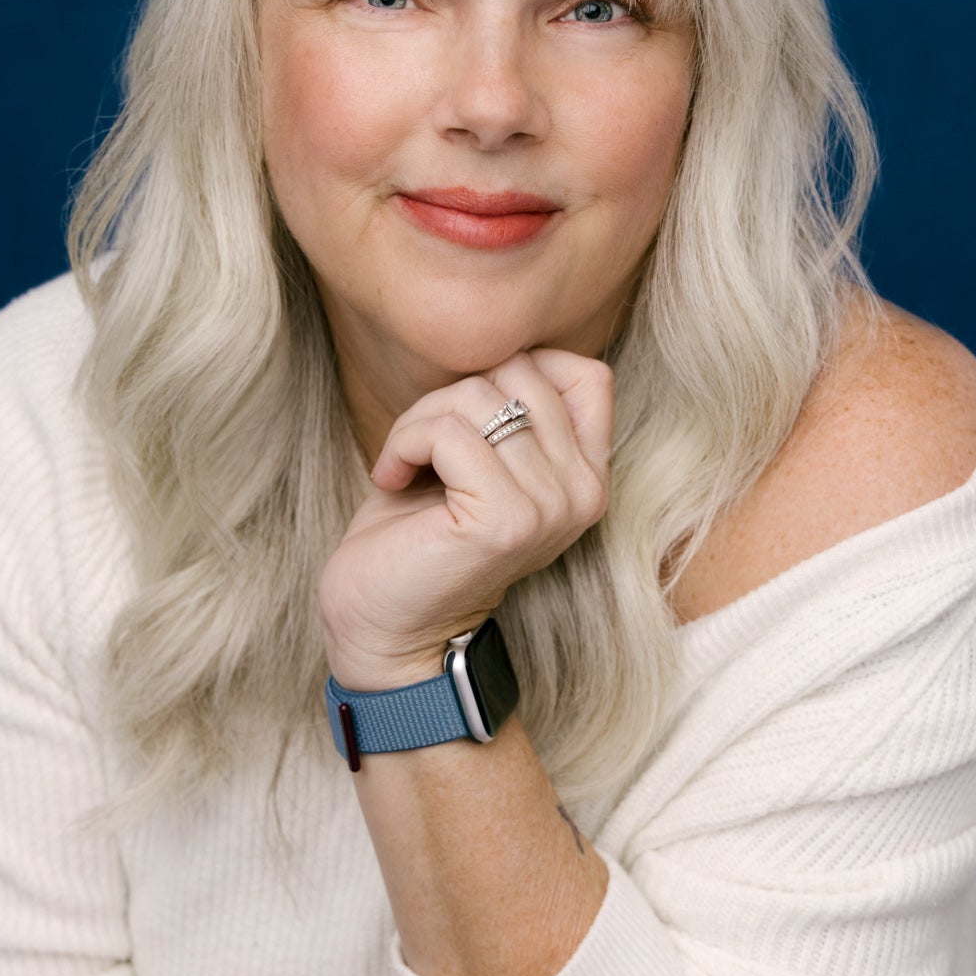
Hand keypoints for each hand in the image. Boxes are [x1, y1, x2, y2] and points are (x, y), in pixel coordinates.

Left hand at [319, 350, 612, 687]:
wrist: (387, 630)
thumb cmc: (420, 536)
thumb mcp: (482, 458)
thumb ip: (513, 408)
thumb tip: (506, 346)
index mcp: (588, 476)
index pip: (587, 373)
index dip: (520, 368)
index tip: (467, 416)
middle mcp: (585, 491)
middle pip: (521, 371)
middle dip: (451, 393)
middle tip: (419, 444)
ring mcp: (550, 507)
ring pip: (479, 396)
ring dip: (418, 421)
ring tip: (403, 466)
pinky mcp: (504, 519)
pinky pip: (448, 431)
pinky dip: (404, 443)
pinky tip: (390, 478)